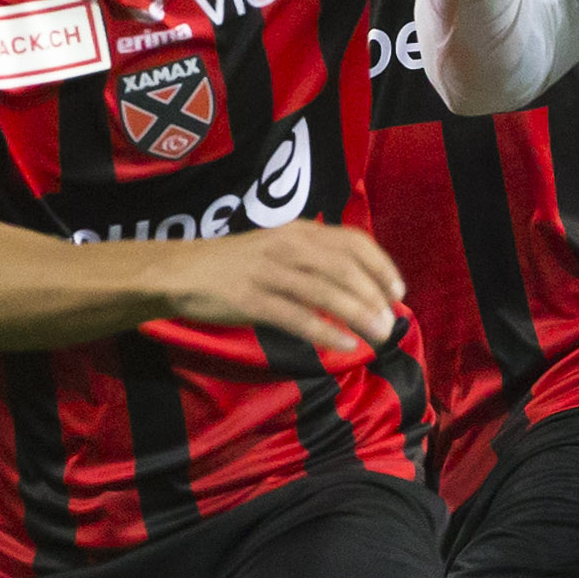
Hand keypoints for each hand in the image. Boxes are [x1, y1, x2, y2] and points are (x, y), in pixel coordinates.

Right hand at [157, 222, 404, 354]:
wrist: (181, 271)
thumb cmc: (236, 264)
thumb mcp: (279, 248)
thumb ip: (315, 260)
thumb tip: (360, 286)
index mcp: (299, 231)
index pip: (353, 242)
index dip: (381, 266)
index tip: (398, 292)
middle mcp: (287, 246)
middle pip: (344, 269)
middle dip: (374, 297)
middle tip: (390, 322)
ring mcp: (269, 272)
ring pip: (325, 293)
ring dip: (358, 316)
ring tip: (378, 336)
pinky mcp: (251, 300)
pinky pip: (297, 317)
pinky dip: (325, 333)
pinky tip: (344, 346)